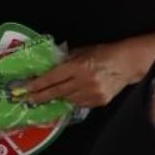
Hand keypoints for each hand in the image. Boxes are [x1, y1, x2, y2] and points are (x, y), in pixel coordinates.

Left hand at [13, 44, 133, 108]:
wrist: (128, 64)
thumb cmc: (103, 53)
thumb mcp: (82, 51)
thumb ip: (65, 60)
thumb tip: (48, 68)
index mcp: (78, 66)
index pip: (52, 78)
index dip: (38, 84)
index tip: (26, 88)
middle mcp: (84, 82)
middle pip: (57, 92)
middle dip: (40, 96)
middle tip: (28, 98)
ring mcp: (92, 94)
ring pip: (67, 99)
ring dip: (57, 97)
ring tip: (48, 95)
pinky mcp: (99, 102)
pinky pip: (79, 103)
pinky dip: (72, 99)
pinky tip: (70, 95)